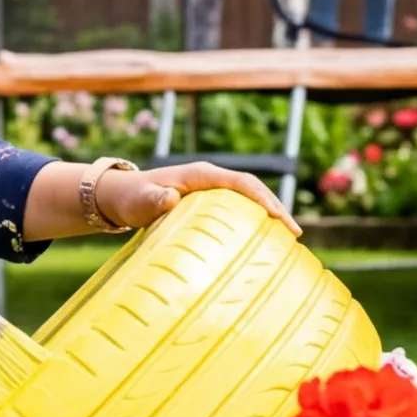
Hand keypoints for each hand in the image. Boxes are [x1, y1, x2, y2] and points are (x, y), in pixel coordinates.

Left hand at [95, 162, 299, 236]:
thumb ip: (153, 200)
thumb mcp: (141, 201)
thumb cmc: (132, 199)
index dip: (264, 198)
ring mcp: (211, 191)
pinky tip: (263, 241)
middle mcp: (211, 179)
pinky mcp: (208, 203)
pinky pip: (238, 209)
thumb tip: (169, 198)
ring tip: (289, 239)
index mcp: (202, 175)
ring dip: (269, 214)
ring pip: (249, 199)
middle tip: (295, 234)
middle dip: (276, 208)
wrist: (120, 197)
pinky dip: (254, 221)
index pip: (242, 183)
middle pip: (253, 190)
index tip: (280, 219)